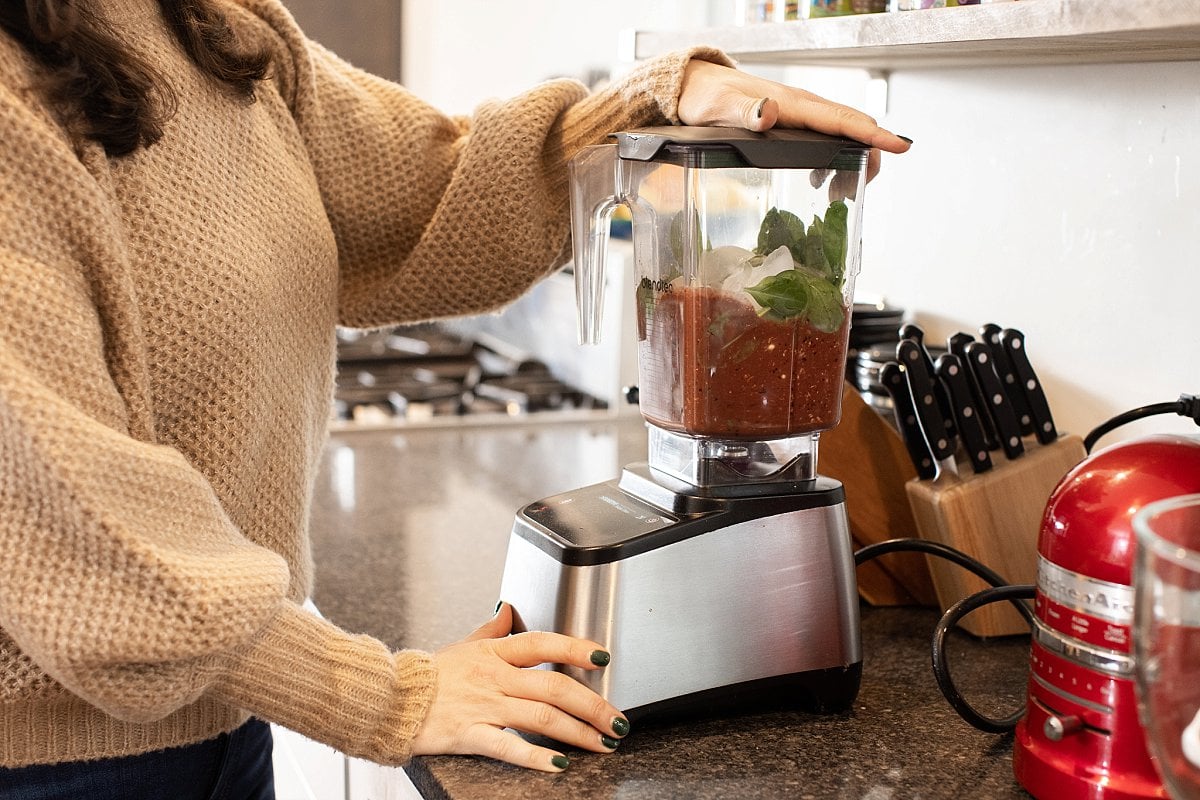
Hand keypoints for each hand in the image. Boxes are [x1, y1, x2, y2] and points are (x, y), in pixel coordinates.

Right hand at [410, 603, 628, 771]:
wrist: (390, 699)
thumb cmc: (429, 675)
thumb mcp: (463, 645)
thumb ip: (492, 631)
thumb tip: (509, 608)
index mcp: (495, 653)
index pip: (544, 643)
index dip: (577, 648)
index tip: (605, 658)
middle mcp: (494, 678)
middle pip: (554, 687)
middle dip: (593, 705)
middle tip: (617, 720)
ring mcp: (484, 707)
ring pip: (541, 718)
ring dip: (578, 733)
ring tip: (603, 744)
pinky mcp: (470, 735)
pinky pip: (509, 747)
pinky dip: (537, 757)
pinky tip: (560, 764)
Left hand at [677, 60, 910, 180]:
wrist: (695, 89)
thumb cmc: (707, 97)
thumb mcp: (720, 107)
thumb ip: (744, 111)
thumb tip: (769, 112)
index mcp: (794, 105)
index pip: (843, 120)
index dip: (874, 135)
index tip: (900, 146)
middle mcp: (803, 109)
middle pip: (853, 130)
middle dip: (866, 160)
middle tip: (851, 194)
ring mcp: (800, 117)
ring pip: (842, 139)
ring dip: (848, 167)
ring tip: (834, 198)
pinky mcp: (794, 126)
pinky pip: (826, 142)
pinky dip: (831, 165)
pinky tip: (818, 184)